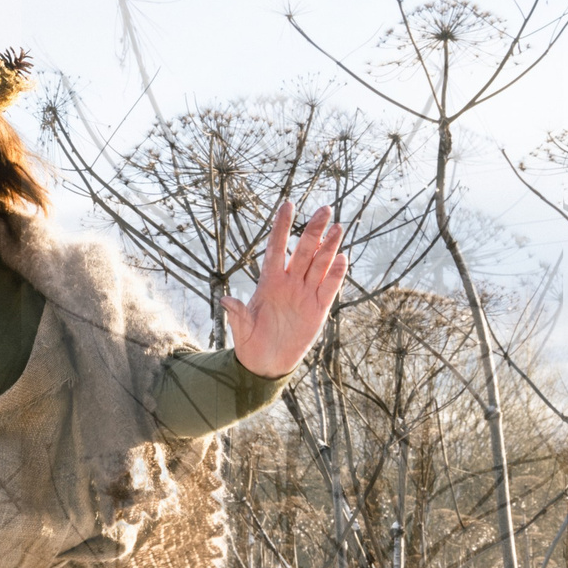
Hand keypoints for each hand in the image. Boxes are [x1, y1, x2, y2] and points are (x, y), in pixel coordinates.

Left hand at [226, 201, 349, 378]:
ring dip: (329, 246)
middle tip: (324, 208)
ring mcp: (306, 293)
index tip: (288, 204)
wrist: (267, 364)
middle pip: (304, 250)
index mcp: (269, 281)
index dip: (282, 226)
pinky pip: (329, 287)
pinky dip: (335, 273)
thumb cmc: (251, 343)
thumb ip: (238, 313)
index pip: (277, 247)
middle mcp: (290, 282)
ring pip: (320, 264)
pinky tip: (342, 258)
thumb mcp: (242, 328)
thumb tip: (225, 300)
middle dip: (314, 230)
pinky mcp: (319, 308)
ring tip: (337, 227)